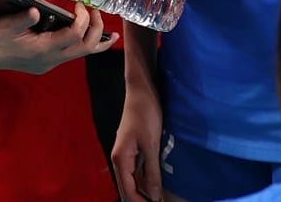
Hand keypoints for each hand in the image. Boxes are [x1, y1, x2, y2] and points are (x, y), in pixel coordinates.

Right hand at [0, 3, 116, 74]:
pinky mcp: (45, 61)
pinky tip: (88, 38)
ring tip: (110, 35)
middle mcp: (49, 59)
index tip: (80, 4)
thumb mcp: (5, 25)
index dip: (82, 19)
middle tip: (97, 11)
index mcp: (42, 49)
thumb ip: (22, 18)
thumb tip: (36, 11)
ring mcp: (48, 62)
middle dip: (96, 30)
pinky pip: (71, 55)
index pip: (73, 36)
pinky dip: (83, 45)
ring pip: (80, 55)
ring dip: (95, 42)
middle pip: (84, 49)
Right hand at [112, 78, 163, 201]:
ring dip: (145, 188)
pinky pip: (138, 169)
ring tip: (161, 195)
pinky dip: (147, 176)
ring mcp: (126, 153)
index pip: (128, 190)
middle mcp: (120, 158)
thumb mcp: (151, 144)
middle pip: (128, 186)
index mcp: (120, 159)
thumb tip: (154, 196)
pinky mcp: (133, 148)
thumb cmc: (145, 114)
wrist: (141, 90)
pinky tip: (158, 180)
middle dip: (142, 197)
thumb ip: (152, 171)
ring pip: (133, 178)